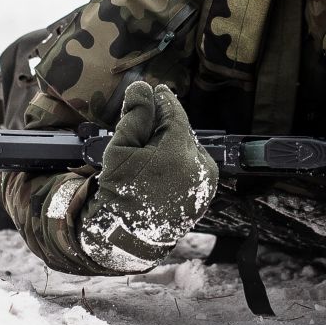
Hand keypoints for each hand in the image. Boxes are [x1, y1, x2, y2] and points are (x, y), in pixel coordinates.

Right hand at [78, 82, 217, 270]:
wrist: (128, 236)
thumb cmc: (120, 192)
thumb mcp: (119, 149)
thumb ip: (135, 115)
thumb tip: (144, 88)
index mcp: (179, 153)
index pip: (175, 114)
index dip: (164, 100)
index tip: (157, 89)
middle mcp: (200, 165)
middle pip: (183, 131)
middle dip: (165, 124)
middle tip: (146, 124)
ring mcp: (206, 181)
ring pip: (189, 147)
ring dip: (173, 142)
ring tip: (150, 150)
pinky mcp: (205, 192)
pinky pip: (193, 165)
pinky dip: (179, 160)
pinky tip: (160, 166)